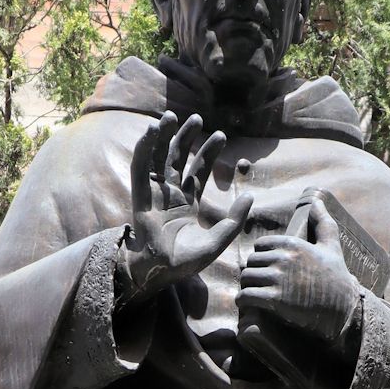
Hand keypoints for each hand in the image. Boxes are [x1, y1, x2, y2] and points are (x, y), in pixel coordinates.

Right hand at [118, 110, 252, 301]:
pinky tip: (151, 131)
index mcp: (187, 204)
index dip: (208, 153)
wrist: (162, 272)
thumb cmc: (186, 262)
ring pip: (157, 159)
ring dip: (163, 137)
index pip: (197, 171)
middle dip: (186, 138)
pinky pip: (140, 168)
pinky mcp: (140, 197)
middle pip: (176, 159)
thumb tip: (249, 197)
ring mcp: (154, 194)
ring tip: (172, 116)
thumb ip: (234, 220)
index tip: (221, 136)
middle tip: (197, 118)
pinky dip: (144, 149)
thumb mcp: (218, 241)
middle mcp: (169, 196)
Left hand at [236, 194, 360, 345]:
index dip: (262, 258)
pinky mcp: (275, 300)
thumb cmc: (337, 276)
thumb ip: (322, 221)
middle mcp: (284, 258)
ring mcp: (279, 278)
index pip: (260, 246)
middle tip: (259, 284)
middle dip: (254, 272)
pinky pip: (246, 296)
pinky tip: (248, 304)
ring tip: (254, 294)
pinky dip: (243, 301)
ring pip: (246, 277)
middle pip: (251, 262)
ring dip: (247, 287)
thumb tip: (317, 201)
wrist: (344, 308)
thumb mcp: (331, 245)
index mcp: (292, 244)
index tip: (267, 269)